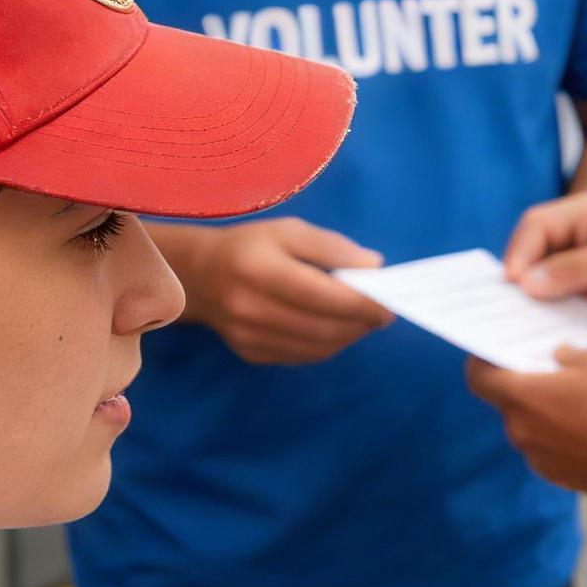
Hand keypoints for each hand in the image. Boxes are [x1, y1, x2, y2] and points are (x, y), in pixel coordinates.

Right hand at [179, 218, 391, 366]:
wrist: (197, 275)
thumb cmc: (249, 246)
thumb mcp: (288, 230)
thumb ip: (332, 247)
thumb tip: (374, 266)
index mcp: (258, 270)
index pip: (322, 295)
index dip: (360, 303)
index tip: (389, 303)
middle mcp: (250, 308)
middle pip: (322, 326)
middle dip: (360, 322)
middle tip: (383, 313)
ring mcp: (248, 337)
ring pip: (317, 347)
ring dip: (348, 336)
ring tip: (364, 320)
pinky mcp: (251, 354)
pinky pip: (303, 356)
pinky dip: (328, 345)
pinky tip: (338, 329)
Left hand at [467, 348, 586, 528]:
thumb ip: (568, 355)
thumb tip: (558, 357)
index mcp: (523, 397)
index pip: (478, 378)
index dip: (481, 362)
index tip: (495, 353)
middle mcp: (521, 430)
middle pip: (507, 402)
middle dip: (524, 387)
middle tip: (552, 373)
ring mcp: (537, 458)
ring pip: (529, 426)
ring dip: (544, 413)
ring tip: (579, 402)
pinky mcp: (556, 476)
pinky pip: (547, 448)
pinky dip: (559, 437)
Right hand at [504, 192, 586, 334]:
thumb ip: (572, 269)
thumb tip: (526, 283)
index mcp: (582, 214)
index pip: (536, 226)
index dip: (519, 252)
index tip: (512, 282)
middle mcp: (576, 239)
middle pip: (532, 255)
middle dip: (519, 279)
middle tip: (504, 306)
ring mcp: (580, 269)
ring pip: (542, 283)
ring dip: (532, 301)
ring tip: (516, 323)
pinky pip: (558, 306)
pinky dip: (548, 317)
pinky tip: (540, 332)